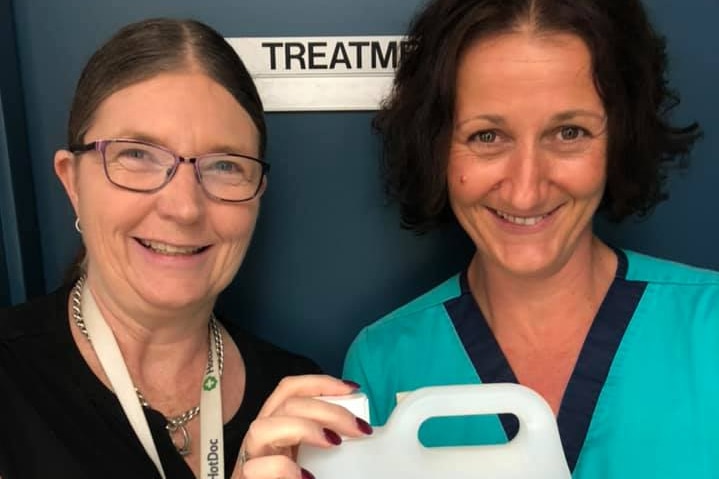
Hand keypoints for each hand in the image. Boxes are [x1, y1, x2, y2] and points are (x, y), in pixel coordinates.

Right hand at [231, 374, 372, 478]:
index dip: (320, 382)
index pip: (290, 390)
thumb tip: (361, 428)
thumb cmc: (300, 477)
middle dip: (327, 409)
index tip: (352, 389)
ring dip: (302, 429)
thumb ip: (327, 439)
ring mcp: (250, 459)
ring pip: (262, 428)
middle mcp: (261, 438)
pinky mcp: (247, 478)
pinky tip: (306, 477)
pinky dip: (283, 469)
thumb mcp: (313, 456)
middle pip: (285, 404)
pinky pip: (256, 467)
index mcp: (277, 427)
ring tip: (332, 442)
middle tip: (358, 428)